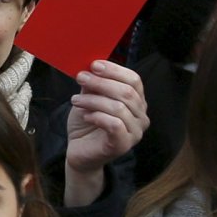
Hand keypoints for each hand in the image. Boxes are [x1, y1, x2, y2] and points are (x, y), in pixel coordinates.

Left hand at [63, 58, 147, 188]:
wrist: (79, 151)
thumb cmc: (87, 123)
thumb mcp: (89, 98)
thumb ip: (93, 84)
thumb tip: (91, 67)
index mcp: (137, 101)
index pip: (134, 80)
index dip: (114, 70)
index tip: (93, 65)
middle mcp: (141, 117)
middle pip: (127, 92)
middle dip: (101, 83)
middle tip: (80, 78)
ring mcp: (135, 133)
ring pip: (119, 108)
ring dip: (94, 100)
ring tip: (75, 100)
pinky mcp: (123, 145)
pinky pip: (115, 125)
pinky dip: (98, 116)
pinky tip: (86, 116)